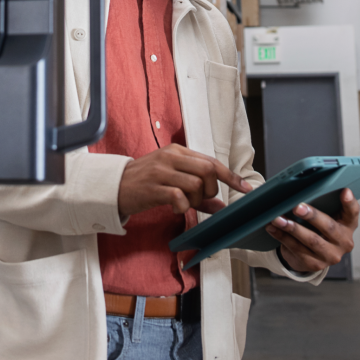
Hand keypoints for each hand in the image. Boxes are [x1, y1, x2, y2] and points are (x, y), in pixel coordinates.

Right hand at [117, 143, 251, 216]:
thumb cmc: (144, 182)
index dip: (231, 176)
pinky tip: (174, 208)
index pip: (211, 161)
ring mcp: (161, 171)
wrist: (113, 186)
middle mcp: (170, 157)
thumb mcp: (171, 180)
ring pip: (196, 185)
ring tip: (183, 204)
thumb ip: (197, 191)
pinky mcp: (152, 187)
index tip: (245, 188)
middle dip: (211, 190)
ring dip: (196, 201)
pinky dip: (182, 207)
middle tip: (201, 199)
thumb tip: (221, 206)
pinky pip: (179, 197)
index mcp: (177, 151)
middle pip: (208, 170)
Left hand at [266, 188, 358, 272]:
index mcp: (347, 225)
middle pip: (329, 226)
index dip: (349, 202)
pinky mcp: (314, 263)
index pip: (352, 212)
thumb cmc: (315, 228)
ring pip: (311, 240)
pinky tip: (272, 227)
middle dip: (311, 216)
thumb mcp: (322, 217)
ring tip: (277, 218)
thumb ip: (319, 205)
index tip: (344, 191)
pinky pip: (296, 248)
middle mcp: (343, 241)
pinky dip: (281, 236)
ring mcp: (330, 255)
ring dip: (292, 228)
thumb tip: (298, 189)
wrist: (308, 255)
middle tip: (297, 206)